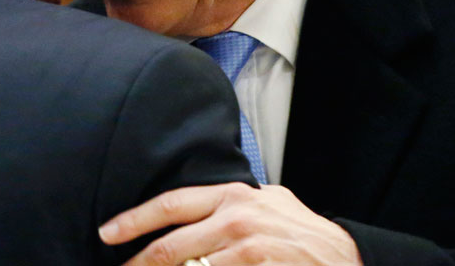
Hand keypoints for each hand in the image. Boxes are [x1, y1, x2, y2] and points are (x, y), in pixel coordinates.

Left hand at [99, 183, 361, 265]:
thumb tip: (189, 211)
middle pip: (172, 245)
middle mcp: (237, 216)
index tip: (107, 233)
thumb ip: (229, 205)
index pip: (171, 204)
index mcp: (233, 195)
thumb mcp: (266, 204)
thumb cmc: (302, 234)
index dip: (134, 220)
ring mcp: (248, 246)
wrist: (347, 259)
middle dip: (139, 264)